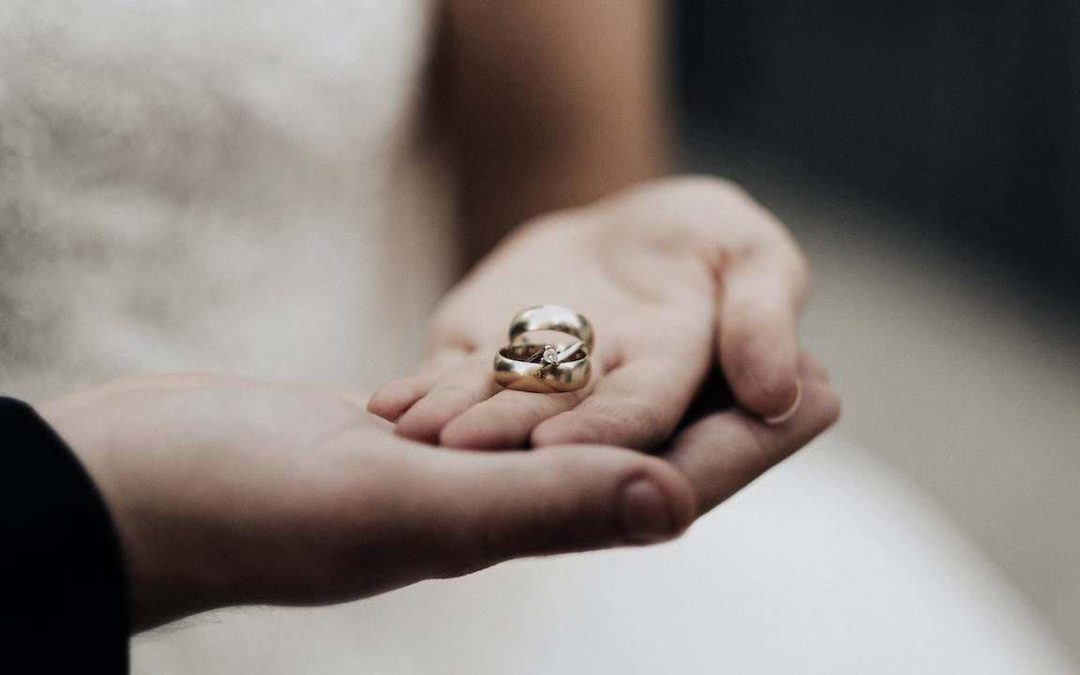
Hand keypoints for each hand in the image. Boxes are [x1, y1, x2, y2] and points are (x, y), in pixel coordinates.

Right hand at [39, 369, 835, 630]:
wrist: (139, 488)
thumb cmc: (248, 508)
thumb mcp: (400, 503)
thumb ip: (536, 505)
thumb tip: (672, 502)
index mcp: (505, 526)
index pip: (657, 485)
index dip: (750, 445)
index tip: (825, 392)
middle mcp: (492, 507)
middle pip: (636, 456)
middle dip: (720, 415)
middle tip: (797, 364)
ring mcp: (449, 474)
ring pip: (581, 431)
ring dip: (651, 392)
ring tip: (710, 348)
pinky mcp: (406, 440)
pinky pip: (513, 409)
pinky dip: (565, 379)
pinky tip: (587, 356)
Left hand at [369, 176, 819, 449]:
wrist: (627, 229)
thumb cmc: (705, 243)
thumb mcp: (753, 258)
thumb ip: (765, 314)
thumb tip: (781, 393)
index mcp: (669, 381)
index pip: (641, 415)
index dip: (605, 430)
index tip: (561, 444)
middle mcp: (596, 399)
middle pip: (554, 423)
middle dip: (510, 439)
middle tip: (463, 450)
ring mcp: (533, 387)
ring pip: (492, 409)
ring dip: (454, 424)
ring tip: (412, 431)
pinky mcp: (483, 366)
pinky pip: (451, 384)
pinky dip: (423, 395)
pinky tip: (388, 405)